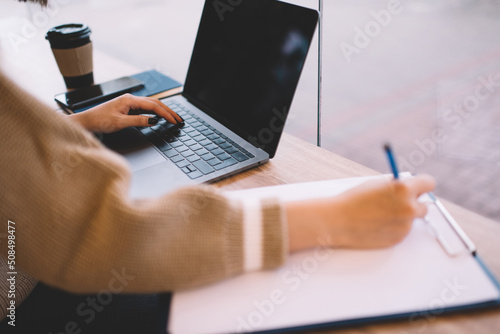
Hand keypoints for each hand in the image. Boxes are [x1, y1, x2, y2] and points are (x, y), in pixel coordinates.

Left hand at [68, 94, 182, 132]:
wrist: (86, 122)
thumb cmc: (99, 120)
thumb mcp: (120, 123)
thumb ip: (138, 121)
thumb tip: (153, 121)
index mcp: (130, 99)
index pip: (154, 106)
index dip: (166, 114)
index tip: (175, 121)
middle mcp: (131, 99)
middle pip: (155, 103)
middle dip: (168, 111)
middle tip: (179, 119)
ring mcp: (129, 103)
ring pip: (151, 106)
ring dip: (163, 112)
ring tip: (173, 118)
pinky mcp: (127, 108)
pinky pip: (145, 109)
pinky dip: (155, 113)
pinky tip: (159, 117)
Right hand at [287, 174, 435, 251]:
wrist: (338, 221)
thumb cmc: (354, 200)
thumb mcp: (377, 185)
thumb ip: (397, 187)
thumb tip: (410, 190)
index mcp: (404, 189)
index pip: (429, 183)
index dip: (422, 185)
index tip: (419, 187)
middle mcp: (409, 207)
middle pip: (424, 205)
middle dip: (414, 204)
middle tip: (399, 203)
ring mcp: (405, 225)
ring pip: (412, 220)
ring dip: (402, 217)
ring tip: (379, 214)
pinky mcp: (398, 238)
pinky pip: (402, 231)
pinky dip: (393, 228)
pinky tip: (377, 224)